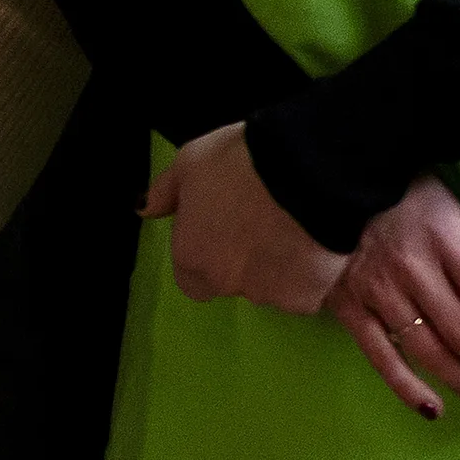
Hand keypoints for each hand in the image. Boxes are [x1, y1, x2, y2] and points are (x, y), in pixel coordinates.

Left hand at [144, 121, 342, 315]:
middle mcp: (226, 283)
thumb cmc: (238, 163)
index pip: (191, 280)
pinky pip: (306, 292)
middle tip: (261, 225)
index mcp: (192, 256)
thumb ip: (165, 193)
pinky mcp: (307, 297)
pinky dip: (309, 276)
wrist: (306, 173)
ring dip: (277, 268)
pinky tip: (315, 245)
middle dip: (244, 262)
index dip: (206, 258)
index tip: (222, 234)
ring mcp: (268, 294)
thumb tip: (145, 210)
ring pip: (271, 288)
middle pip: (232, 282)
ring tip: (291, 230)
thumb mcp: (189, 163)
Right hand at [324, 175, 459, 420]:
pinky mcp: (348, 307)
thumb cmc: (405, 198)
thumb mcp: (456, 212)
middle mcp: (412, 270)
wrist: (328, 185)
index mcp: (445, 242)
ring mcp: (377, 292)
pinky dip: (407, 387)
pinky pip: (380, 355)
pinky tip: (434, 410)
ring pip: (429, 351)